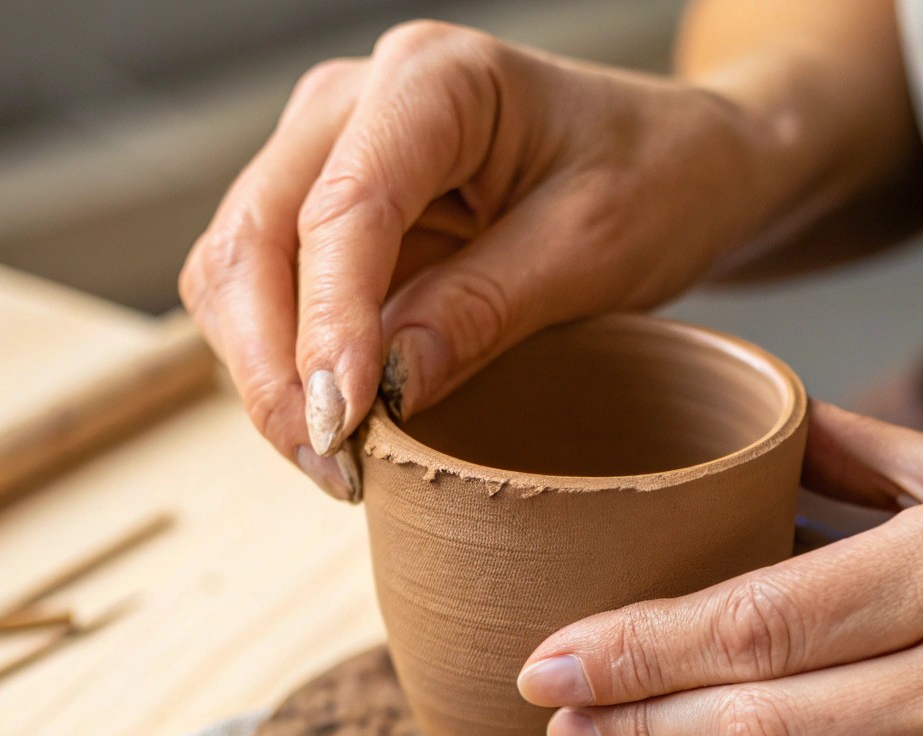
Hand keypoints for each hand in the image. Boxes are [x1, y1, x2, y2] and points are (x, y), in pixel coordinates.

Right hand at [179, 22, 786, 498]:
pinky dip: (291, 366)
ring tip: (342, 463)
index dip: (329, 325)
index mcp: (434, 79)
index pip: (343, 207)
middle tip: (336, 469)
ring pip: (241, 273)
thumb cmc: (657, 181)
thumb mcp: (594, 248)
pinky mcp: (338, 216)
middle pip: (254, 239)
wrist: (681, 164)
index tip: (344, 424)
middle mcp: (358, 104)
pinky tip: (343, 425)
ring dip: (271, 376)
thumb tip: (384, 387)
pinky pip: (277, 296)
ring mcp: (335, 157)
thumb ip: (486, 307)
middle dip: (276, 368)